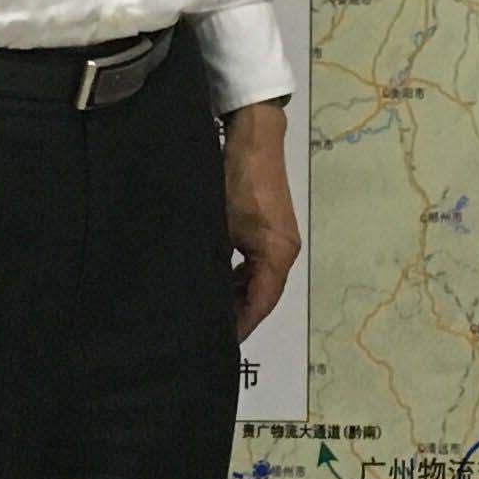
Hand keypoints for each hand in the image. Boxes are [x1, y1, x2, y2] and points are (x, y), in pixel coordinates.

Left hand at [221, 100, 299, 338]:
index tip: (218, 342)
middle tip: (206, 330)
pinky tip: (216, 282)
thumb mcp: (218, 224)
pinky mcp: (271, 228)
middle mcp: (284, 251)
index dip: (240, 324)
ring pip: (258, 280)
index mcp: (278, 255)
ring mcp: (280, 239)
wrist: (253, 136)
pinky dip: (238, 276)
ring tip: (207, 310)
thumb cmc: (236, 180)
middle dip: (236, 313)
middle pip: (261, 295)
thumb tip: (194, 290)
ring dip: (235, 294)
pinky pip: (256, 263)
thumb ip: (211, 260)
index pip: (260, 303)